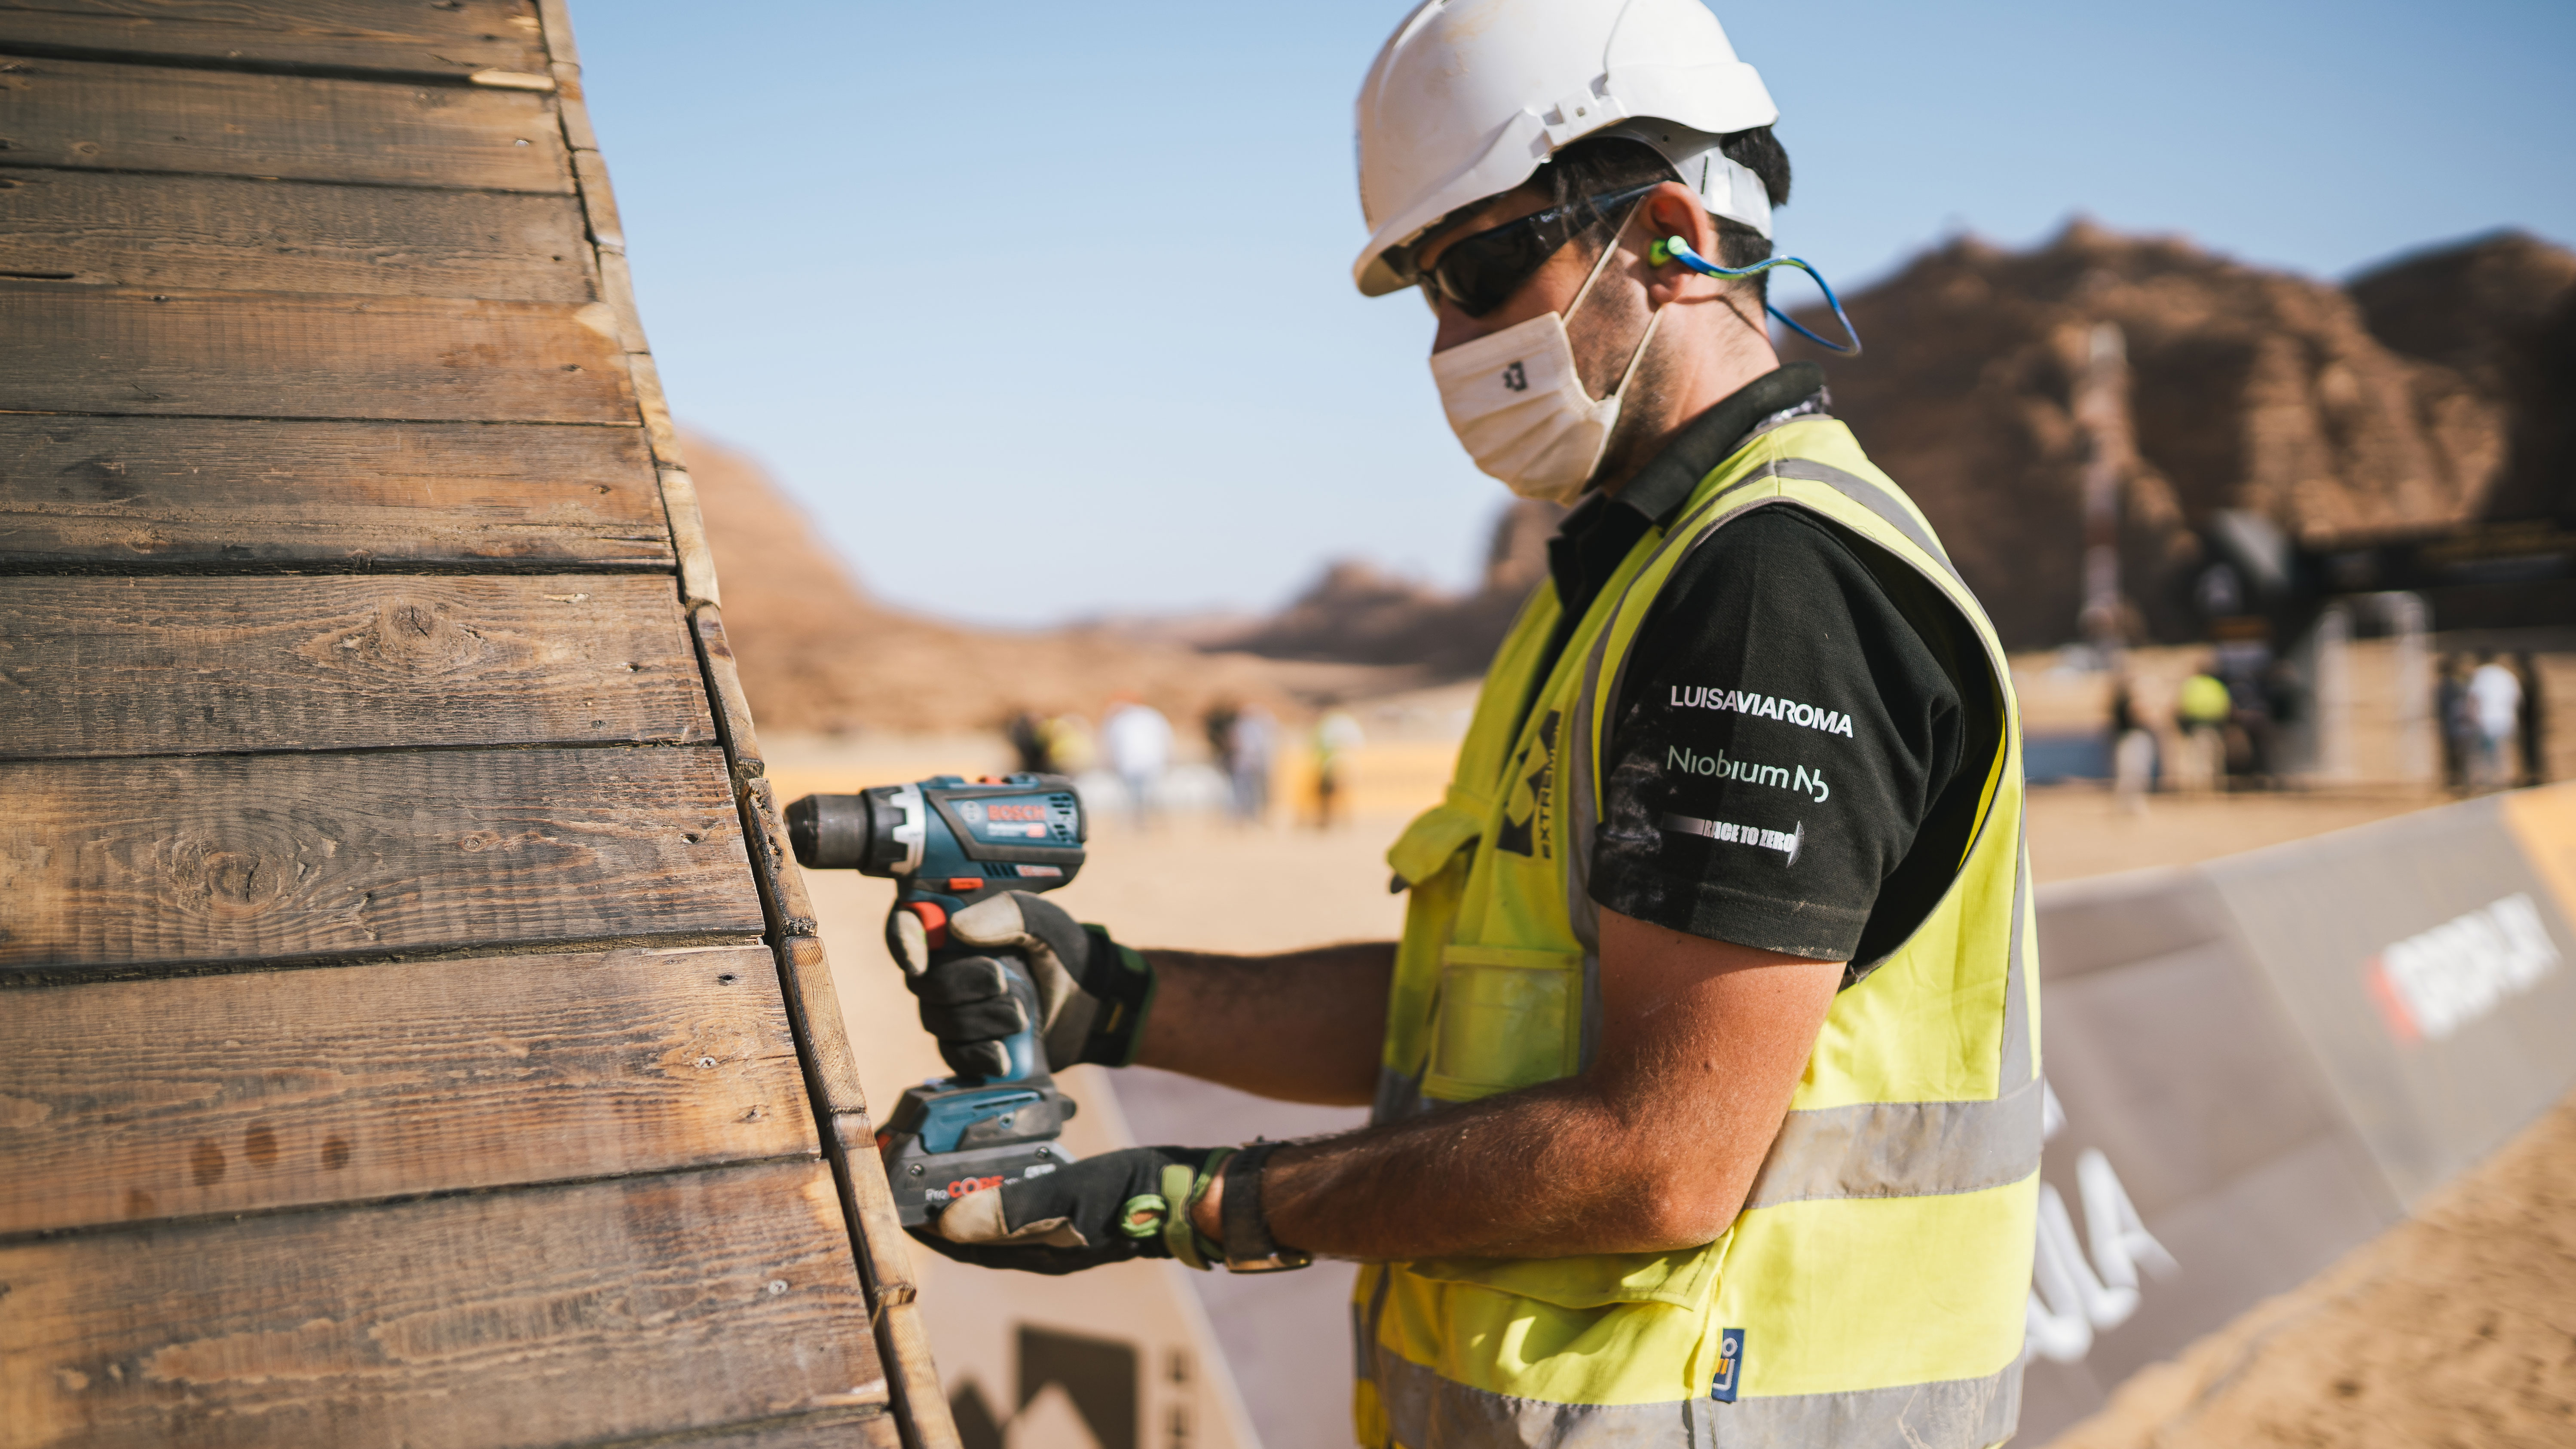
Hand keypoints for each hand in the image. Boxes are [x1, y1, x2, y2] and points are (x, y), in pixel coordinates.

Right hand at [885, 891, 1153, 1076]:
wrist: (1091, 1003)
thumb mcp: (1043, 922)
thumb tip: (955, 928)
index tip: (917, 961)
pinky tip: (1002, 1057)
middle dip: (960, 986)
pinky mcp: (968, 1044)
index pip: (908, 926)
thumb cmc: (1063, 952)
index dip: (903, 942)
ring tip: (1022, 1015)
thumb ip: (1006, 914)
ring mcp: (955, 1008)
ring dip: (979, 1021)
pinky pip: (954, 1056)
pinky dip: (977, 1057)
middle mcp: (946, 967)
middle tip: (1002, 981)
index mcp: (955, 926)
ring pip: (937, 1020)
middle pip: (922, 982)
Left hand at [913, 1145, 1223, 1274]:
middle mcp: (1041, 1248)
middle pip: (975, 1232)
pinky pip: (1020, 1200)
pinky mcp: (1069, 1211)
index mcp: (1035, 1252)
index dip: (925, 1226)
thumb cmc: (1133, 1195)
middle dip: (941, 1208)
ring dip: (969, 1194)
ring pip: (997, 1215)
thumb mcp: (1067, 1195)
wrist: (1188, 1191)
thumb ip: (1012, 1207)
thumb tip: (950, 1221)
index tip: (894, 1200)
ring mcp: (1056, 1231)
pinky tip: (1001, 1161)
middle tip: (913, 1174)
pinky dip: (1001, 1184)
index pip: (963, 1244)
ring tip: (946, 1164)